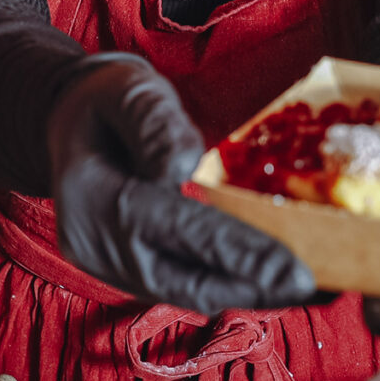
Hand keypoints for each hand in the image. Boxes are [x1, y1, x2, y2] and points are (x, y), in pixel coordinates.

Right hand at [49, 54, 315, 313]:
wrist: (68, 121)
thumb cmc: (107, 99)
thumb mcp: (129, 89)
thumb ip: (154, 123)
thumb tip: (182, 169)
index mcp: (90, 193)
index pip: (175, 230)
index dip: (236, 252)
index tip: (293, 270)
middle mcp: (92, 242)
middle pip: (184, 280)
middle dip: (252, 286)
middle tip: (311, 286)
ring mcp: (105, 264)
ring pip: (185, 291)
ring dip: (244, 291)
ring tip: (299, 286)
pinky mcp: (122, 272)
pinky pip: (179, 285)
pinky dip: (224, 282)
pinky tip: (264, 278)